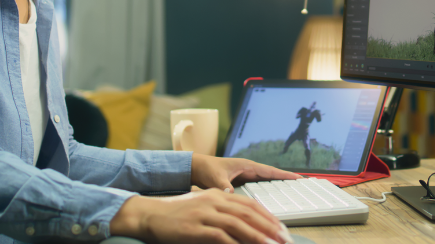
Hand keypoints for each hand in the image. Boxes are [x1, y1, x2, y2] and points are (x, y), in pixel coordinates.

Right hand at [110, 189, 294, 243]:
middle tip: (284, 239)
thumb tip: (244, 227)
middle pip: (249, 213)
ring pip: (239, 224)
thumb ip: (222, 214)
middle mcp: (214, 201)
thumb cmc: (176, 215)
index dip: (268, 216)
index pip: (249, 203)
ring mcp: (205, 213)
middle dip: (269, 227)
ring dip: (258, 237)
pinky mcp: (196, 228)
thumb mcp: (202, 207)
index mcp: (217, 195)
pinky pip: (221, 237)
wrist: (150, 215)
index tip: (281, 229)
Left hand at [190, 153, 301, 192]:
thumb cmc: (205, 169)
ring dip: (278, 186)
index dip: (285, 175)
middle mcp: (248, 170)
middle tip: (302, 187)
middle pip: (272, 177)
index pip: (270, 171)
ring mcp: (246, 176)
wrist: (195, 169)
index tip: (299, 178)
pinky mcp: (241, 183)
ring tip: (293, 193)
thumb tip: (231, 193)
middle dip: (286, 181)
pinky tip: (272, 201)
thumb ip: (224, 185)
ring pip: (266, 183)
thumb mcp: (215, 177)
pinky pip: (258, 188)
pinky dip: (267, 192)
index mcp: (246, 165)